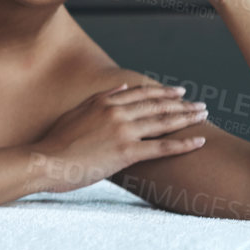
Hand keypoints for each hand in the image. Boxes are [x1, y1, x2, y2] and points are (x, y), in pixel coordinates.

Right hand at [30, 82, 208, 190]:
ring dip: (187, 118)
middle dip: (182, 104)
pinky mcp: (126, 152)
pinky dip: (183, 144)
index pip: (142, 94)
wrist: (46, 161)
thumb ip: (101, 98)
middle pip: (157, 105)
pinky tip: (199, 141)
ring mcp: (123, 131)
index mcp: (104, 101)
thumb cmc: (56, 142)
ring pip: (163, 122)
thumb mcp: (76, 112)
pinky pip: (161, 147)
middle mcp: (117, 112)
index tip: (179, 92)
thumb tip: (122, 88)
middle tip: (201, 105)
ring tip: (204, 116)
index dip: (163, 92)